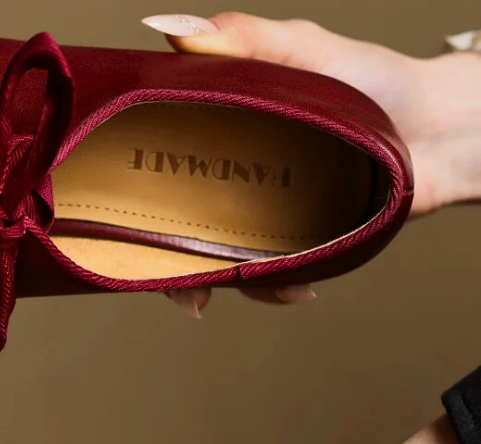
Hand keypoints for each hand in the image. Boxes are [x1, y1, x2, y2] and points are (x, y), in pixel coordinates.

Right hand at [141, 13, 480, 315]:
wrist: (443, 127)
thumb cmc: (377, 81)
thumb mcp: (303, 49)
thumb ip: (241, 41)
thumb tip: (169, 29)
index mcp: (219, 136)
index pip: (157, 170)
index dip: (131, 201)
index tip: (120, 227)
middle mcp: (232, 180)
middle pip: (180, 230)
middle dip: (176, 272)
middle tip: (192, 293)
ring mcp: (265, 217)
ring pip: (223, 262)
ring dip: (233, 287)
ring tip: (268, 285)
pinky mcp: (300, 244)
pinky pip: (273, 278)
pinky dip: (278, 290)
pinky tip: (299, 288)